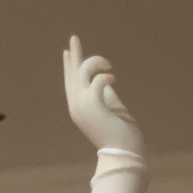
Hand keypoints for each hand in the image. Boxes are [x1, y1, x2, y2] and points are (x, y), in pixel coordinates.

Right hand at [63, 34, 143, 155]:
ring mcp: (82, 106)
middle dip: (75, 54)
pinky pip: (96, 81)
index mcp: (80, 108)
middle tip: (74, 37)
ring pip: (82, 72)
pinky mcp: (93, 106)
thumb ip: (108, 96)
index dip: (69, 66)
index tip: (68, 52)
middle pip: (72, 74)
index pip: (71, 82)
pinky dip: (105, 77)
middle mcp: (77, 106)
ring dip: (96, 63)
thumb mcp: (113, 111)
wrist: (124, 156)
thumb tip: (107, 81)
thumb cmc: (122, 137)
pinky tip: (113, 78)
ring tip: (109, 65)